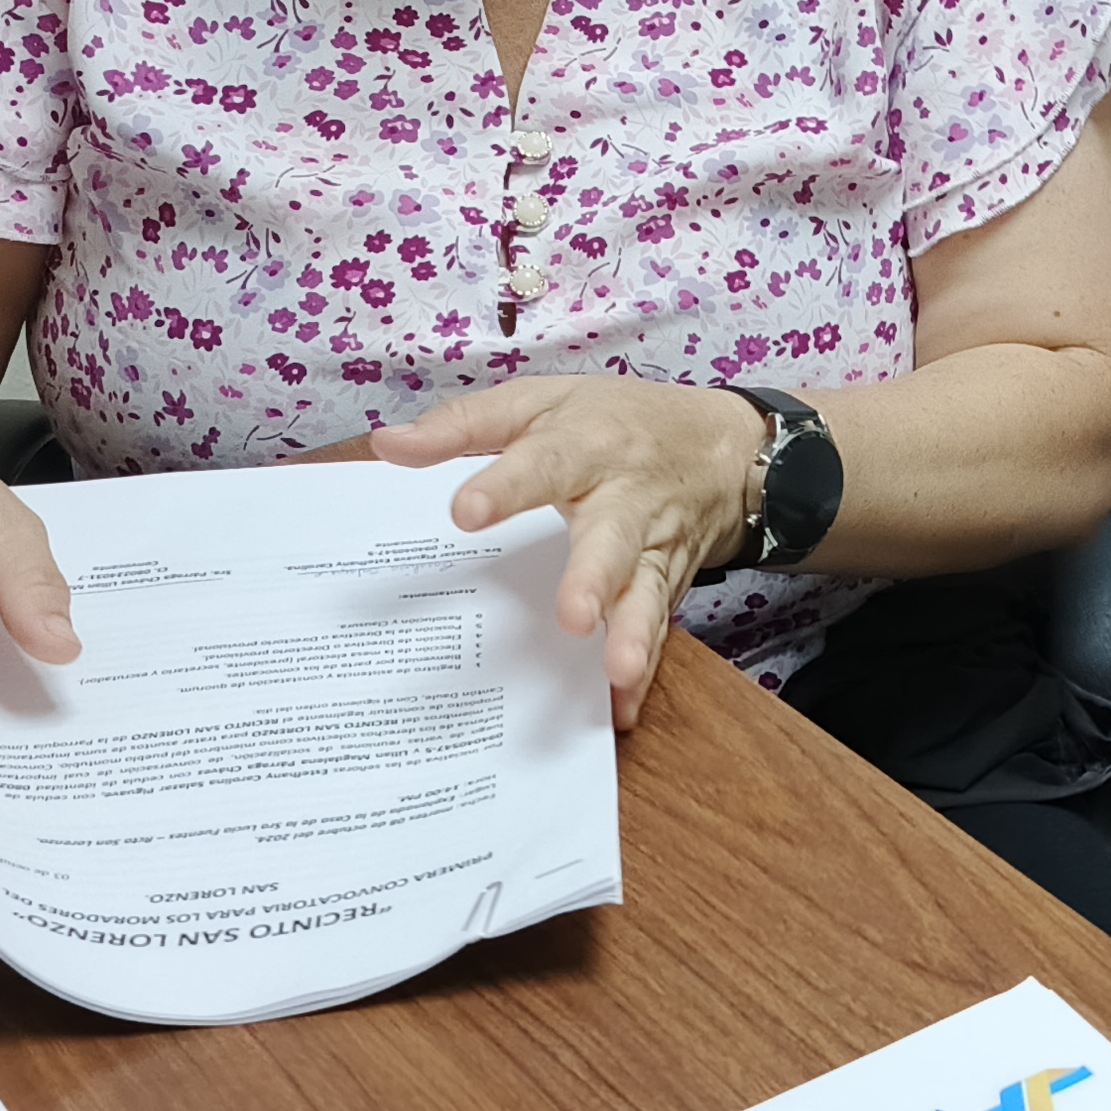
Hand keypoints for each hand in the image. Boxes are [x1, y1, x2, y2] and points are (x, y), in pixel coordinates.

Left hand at [365, 376, 767, 733]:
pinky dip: (645, 671)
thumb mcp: (540, 402)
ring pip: (645, 591)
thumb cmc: (613, 421)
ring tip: (617, 670)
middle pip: (611, 538)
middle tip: (574, 617)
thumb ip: (463, 425)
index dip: (506, 488)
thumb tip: (388, 445)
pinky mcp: (668, 582)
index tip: (465, 513)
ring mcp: (652, 546)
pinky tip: (621, 709)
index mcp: (584, 444)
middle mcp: (625, 498)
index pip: (543, 464)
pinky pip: (658, 627)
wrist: (722, 445)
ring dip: (633, 633)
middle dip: (593, 578)